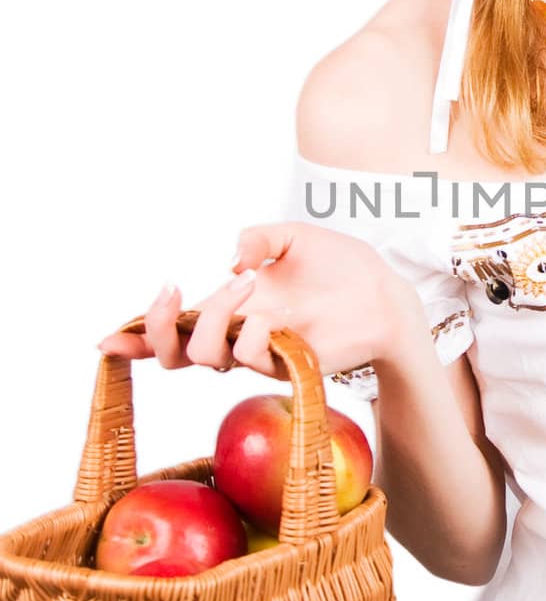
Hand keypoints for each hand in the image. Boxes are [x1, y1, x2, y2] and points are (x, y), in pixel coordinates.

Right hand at [96, 222, 415, 379]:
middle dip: (158, 327)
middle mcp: (238, 333)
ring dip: (213, 316)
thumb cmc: (341, 266)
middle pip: (175, 353)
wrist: (384, 293)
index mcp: (230, 305)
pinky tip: (270, 315)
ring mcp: (260, 352)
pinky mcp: (286, 364)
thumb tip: (229, 259)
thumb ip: (257, 237)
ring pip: (206, 355)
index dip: (137, 338)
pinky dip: (250, 333)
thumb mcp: (293, 236)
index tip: (105, 340)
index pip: (175, 329)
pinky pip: (249, 358)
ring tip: (246, 284)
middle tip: (175, 291)